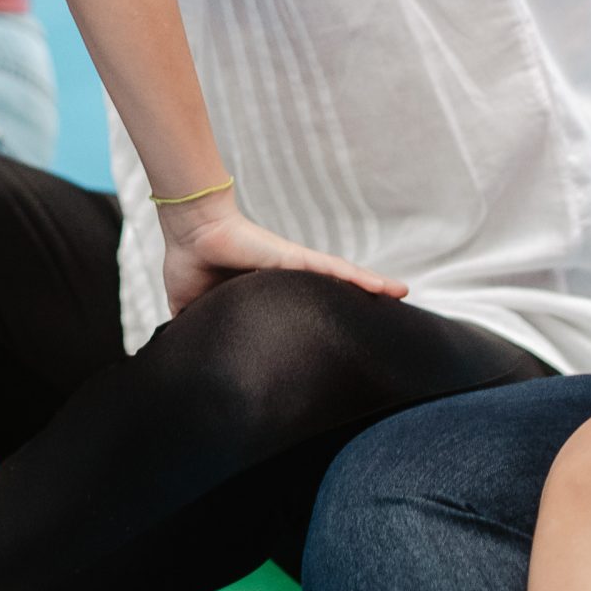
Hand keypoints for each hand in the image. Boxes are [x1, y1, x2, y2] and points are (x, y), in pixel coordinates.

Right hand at [156, 193, 405, 314]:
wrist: (189, 234)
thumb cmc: (190, 262)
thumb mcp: (192, 309)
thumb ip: (198, 331)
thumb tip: (190, 356)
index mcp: (267, 294)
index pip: (302, 308)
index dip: (321, 319)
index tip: (341, 337)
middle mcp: (288, 280)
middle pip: (331, 293)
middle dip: (357, 303)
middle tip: (386, 319)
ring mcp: (294, 267)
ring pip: (340, 279)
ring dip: (370, 286)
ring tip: (401, 293)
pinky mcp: (295, 257)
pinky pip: (333, 268)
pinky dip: (359, 277)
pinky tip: (387, 286)